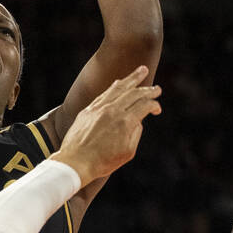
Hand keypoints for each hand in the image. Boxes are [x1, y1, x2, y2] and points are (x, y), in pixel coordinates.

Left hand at [53, 67, 160, 184]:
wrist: (75, 163)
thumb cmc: (102, 162)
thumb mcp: (127, 153)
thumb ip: (136, 134)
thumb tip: (138, 121)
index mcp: (125, 122)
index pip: (145, 105)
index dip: (154, 105)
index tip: (157, 109)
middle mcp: (113, 111)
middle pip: (135, 93)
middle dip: (148, 89)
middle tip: (157, 88)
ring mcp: (99, 109)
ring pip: (119, 88)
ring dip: (132, 78)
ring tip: (142, 70)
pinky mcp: (88, 110)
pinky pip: (104, 93)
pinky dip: (114, 86)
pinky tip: (120, 82)